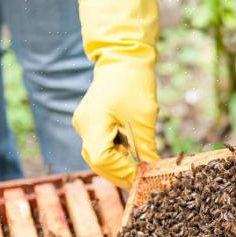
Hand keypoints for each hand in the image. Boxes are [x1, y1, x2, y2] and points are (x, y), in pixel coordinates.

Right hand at [73, 0, 160, 187]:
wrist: (124, 58)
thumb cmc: (134, 83)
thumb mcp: (145, 118)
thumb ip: (145, 148)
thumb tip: (152, 171)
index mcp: (92, 122)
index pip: (101, 158)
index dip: (121, 171)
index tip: (141, 176)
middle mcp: (83, 124)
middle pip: (97, 160)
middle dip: (120, 171)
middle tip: (142, 178)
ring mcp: (84, 123)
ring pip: (98, 155)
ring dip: (119, 163)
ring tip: (140, 167)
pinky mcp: (91, 121)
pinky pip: (101, 144)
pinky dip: (117, 153)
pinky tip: (133, 154)